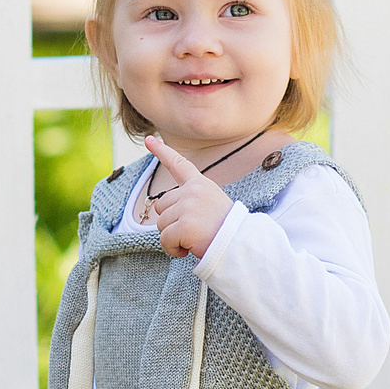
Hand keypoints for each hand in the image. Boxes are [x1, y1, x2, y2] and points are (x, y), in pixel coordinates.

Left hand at [141, 136, 235, 258]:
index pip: (179, 164)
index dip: (162, 151)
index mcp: (200, 184)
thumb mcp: (211, 204)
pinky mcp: (185, 225)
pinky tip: (188, 249)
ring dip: (172, 237)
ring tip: (194, 238)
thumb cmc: (225, 230)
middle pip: (161, 206)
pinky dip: (172, 249)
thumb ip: (189, 200)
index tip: (149, 139)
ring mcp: (188, 207)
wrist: (240, 245)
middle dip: (171, 222)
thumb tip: (159, 208)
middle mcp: (193, 191)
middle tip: (193, 229)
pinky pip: (165, 240)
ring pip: (160, 224)